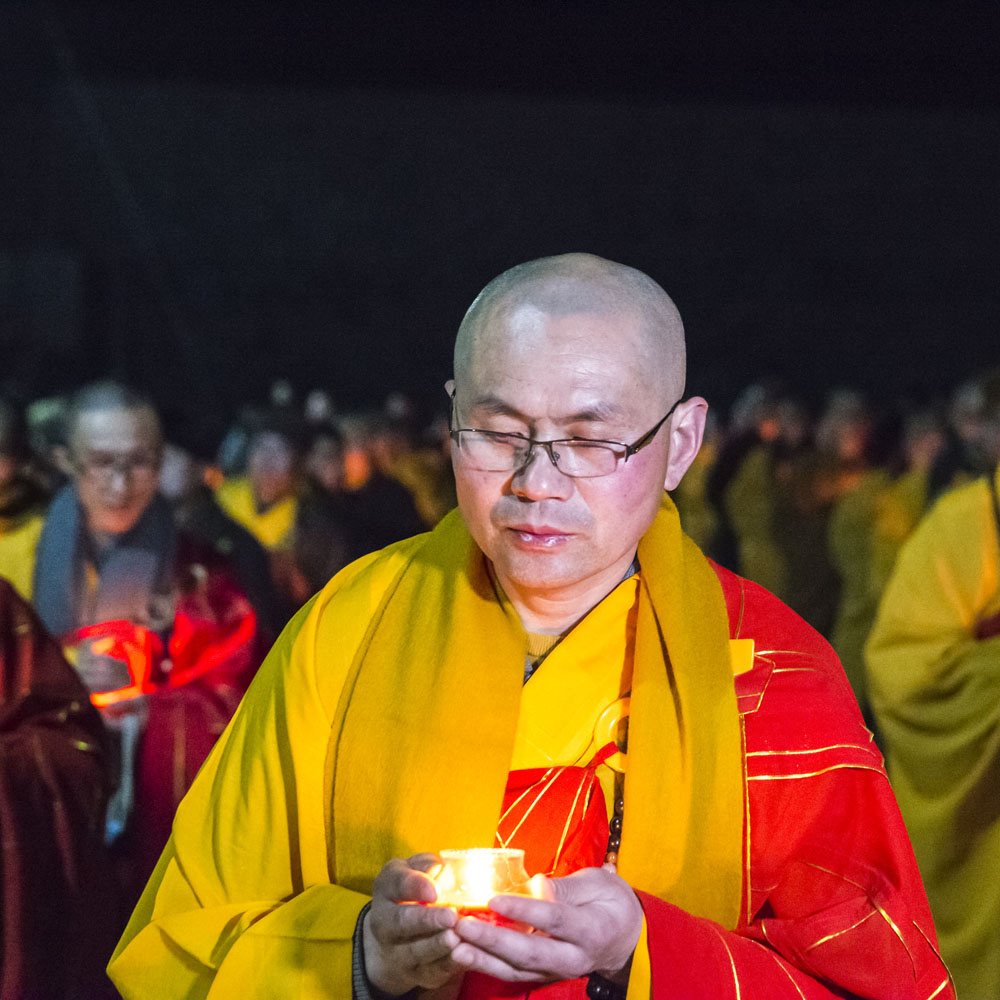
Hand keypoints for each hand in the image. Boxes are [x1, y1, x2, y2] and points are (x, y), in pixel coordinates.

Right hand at [363, 853, 461, 995]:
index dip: (416, 886)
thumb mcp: (414, 870)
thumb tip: (439, 868)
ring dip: (437, 946)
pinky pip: (431, 972)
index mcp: (386, 889)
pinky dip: (447, 965)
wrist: (397, 936)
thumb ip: (426, 865)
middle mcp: (385, 923)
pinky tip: (462, 955)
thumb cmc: (413, 891)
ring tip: (455, 937)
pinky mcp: (417, 973)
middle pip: (402, 922)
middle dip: (426, 920)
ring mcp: (398, 951)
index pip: (397, 884)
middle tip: (450, 916)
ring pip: (415, 951)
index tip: (434, 891)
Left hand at [450, 863, 642, 984]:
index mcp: (590, 929)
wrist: (625, 938)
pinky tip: (465, 952)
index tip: (493, 899)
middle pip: (529, 952)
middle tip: (462, 924)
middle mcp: (572, 957)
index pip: (552, 919)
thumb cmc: (610, 902)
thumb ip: (566, 887)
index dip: (523, 909)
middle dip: (492, 939)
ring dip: (483, 957)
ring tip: (454, 944)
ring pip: (517, 969)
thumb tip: (537, 884)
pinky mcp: (545, 975)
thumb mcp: (596, 884)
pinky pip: (514, 973)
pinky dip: (488, 963)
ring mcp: (557, 971)